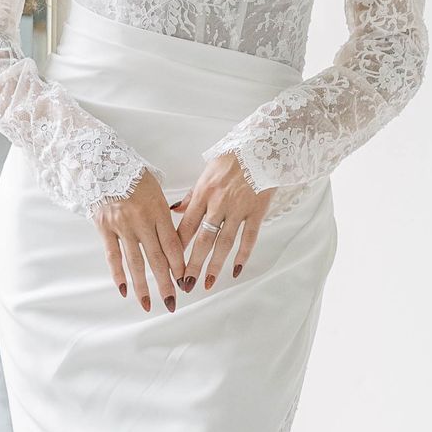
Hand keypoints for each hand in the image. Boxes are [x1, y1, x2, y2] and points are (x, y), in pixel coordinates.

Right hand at [94, 168, 187, 312]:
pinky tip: (124, 290)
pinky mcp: (104, 228)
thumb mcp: (157, 188)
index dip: (179, 265)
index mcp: (158, 210)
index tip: (185, 281)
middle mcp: (141, 221)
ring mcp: (121, 226)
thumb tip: (179, 234)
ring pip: (135, 261)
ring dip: (143, 286)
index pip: (172, 244)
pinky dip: (118, 274)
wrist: (102, 163)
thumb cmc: (134, 176)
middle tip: (172, 302)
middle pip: (156, 257)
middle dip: (166, 283)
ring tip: (149, 304)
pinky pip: (113, 256)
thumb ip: (167, 212)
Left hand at [171, 149, 271, 292]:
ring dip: (214, 265)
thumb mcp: (206, 172)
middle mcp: (218, 204)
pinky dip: (243, 255)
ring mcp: (238, 209)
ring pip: (224, 243)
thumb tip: (174, 210)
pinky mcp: (257, 211)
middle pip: (202, 240)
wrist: (261, 146)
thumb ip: (192, 195)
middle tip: (185, 285)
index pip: (185, 227)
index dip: (177, 248)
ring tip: (206, 283)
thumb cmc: (232, 158)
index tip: (169, 265)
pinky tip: (236, 269)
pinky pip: (249, 237)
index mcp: (203, 194)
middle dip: (192, 265)